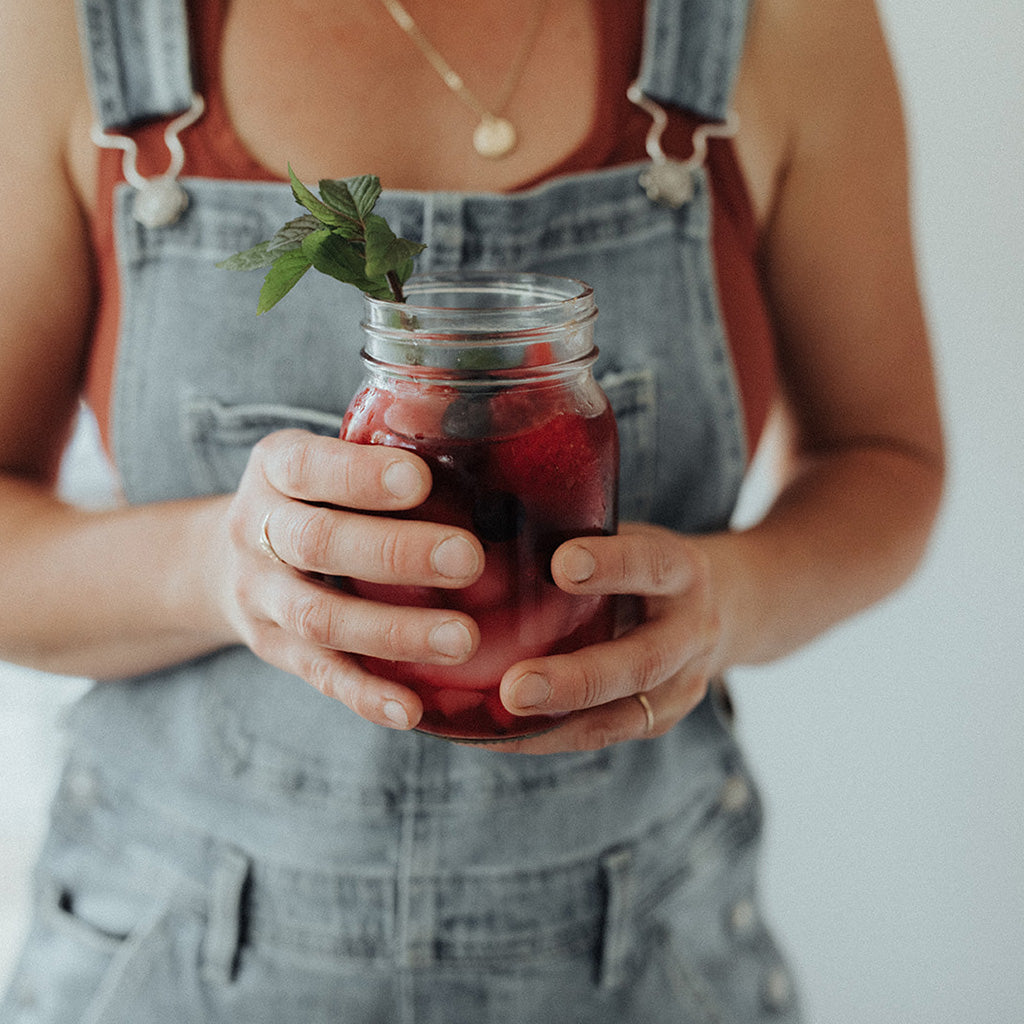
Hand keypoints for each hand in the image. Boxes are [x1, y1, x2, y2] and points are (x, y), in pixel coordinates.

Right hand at [215, 429, 483, 728]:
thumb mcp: (323, 461)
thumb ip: (379, 459)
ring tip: (463, 639)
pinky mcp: (275, 650)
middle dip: (393, 552)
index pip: (308, 466)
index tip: (420, 479)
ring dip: (391, 631)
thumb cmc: (310, 498)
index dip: (359, 475)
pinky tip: (412, 710)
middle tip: (467, 557)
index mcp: (276, 468)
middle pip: (317, 543)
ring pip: (319, 618)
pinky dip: (365, 694)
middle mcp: (258, 530)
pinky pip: (320, 676)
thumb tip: (494, 452)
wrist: (220, 560)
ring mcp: (261, 596)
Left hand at [489, 522, 724, 753]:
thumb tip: (489, 535)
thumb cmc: (637, 561)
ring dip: (556, 723)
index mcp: (682, 571)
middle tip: (517, 686)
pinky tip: (497, 735)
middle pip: (641, 663)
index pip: (651, 565)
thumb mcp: (623, 535)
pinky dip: (546, 738)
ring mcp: (680, 684)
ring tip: (499, 721)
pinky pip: (600, 735)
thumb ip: (575, 536)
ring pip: (621, 714)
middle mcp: (690, 632)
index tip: (560, 564)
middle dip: (577, 679)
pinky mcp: (657, 719)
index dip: (611, 565)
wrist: (707, 607)